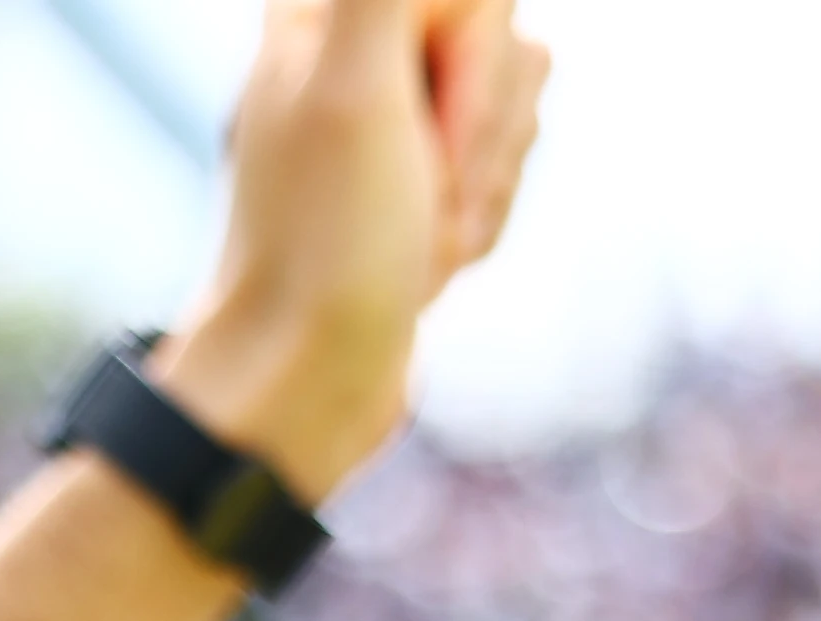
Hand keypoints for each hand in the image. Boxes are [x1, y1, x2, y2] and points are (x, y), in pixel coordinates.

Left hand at [154, 0, 552, 499]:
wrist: (304, 383)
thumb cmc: (324, 242)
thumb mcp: (361, 85)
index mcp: (327, 10)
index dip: (473, 52)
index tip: (422, 120)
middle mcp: (360, 45)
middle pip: (504, 35)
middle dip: (482, 129)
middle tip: (418, 190)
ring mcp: (396, 112)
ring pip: (516, 103)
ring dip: (484, 183)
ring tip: (418, 234)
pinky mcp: (421, 173)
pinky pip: (503, 167)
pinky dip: (478, 223)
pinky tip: (426, 260)